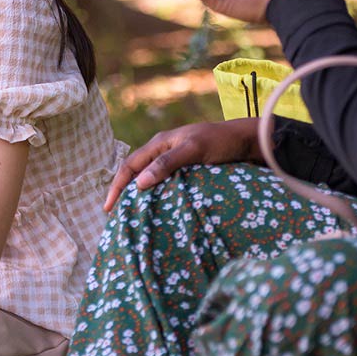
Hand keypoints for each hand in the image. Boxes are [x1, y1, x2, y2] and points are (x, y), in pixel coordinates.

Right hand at [104, 118, 258, 207]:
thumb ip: (167, 164)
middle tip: (116, 215)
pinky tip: (158, 208)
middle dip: (123, 192)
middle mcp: (164, 150)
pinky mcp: (187, 169)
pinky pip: (164, 183)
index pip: (129, 166)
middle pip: (135, 172)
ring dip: (139, 194)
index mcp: (160, 143)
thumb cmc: (221, 142)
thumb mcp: (193, 150)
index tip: (109, 208)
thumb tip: (140, 183)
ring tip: (133, 214)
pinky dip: (157, 195)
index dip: (116, 186)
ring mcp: (175, 159)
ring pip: (149, 178)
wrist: (247, 140)